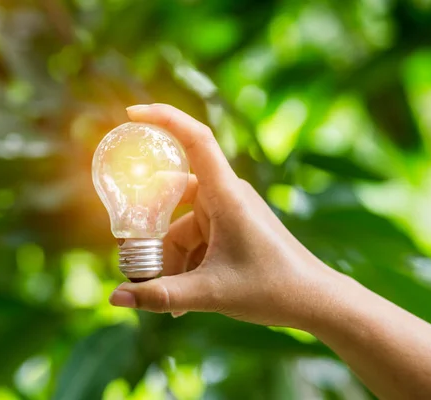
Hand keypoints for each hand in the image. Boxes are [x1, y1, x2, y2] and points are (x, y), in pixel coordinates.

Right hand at [109, 103, 340, 327]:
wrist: (315, 301)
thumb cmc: (273, 288)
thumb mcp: (210, 293)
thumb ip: (160, 296)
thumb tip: (116, 297)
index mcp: (226, 194)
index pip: (196, 138)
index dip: (164, 118)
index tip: (131, 113)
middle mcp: (226, 194)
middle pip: (172, 199)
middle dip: (150, 233)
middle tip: (133, 263)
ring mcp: (229, 210)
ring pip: (182, 226)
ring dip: (170, 259)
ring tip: (167, 300)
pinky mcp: (231, 226)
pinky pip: (196, 237)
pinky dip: (185, 262)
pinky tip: (181, 298)